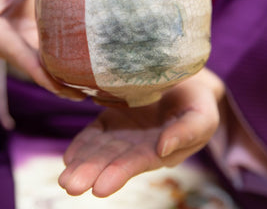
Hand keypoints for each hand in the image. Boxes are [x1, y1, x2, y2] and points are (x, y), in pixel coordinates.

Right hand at [0, 0, 84, 99]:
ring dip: (60, 81)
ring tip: (89, 90)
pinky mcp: (23, 47)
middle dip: (56, 85)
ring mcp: (12, 49)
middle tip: (86, 94)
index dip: (42, 74)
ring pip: (37, 69)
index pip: (20, 57)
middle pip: (31, 70)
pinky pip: (41, 61)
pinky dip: (59, 68)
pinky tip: (81, 76)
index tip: (63, 89)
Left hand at [58, 68, 224, 196]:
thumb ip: (187, 132)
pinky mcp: (111, 118)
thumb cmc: (198, 100)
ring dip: (81, 164)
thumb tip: (163, 149)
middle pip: (112, 161)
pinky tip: (69, 157)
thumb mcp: (202, 116)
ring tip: (64, 179)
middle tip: (71, 186)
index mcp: (160, 149)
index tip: (100, 187)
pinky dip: (81, 145)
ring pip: (99, 150)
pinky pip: (94, 134)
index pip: (137, 163)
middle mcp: (138, 145)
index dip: (119, 173)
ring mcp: (122, 132)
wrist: (184, 79)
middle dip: (92, 173)